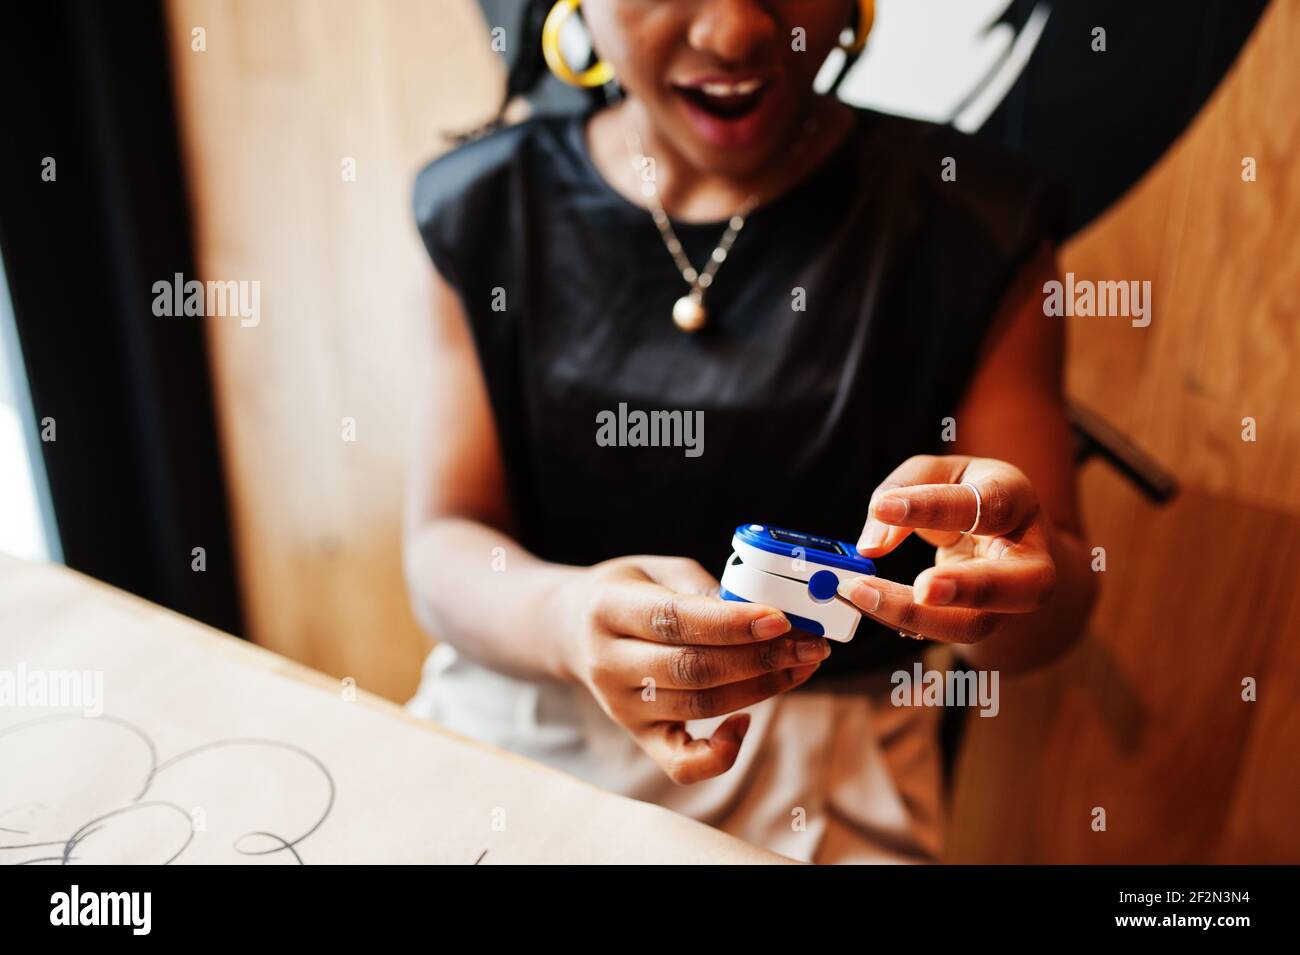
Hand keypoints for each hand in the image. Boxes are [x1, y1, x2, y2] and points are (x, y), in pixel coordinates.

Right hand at [558, 555, 828, 783]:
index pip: (674, 619)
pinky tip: (747, 722)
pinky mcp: (639, 735)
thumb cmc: (631, 591)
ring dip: (760, 689)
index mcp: (608, 609)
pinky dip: (721, 753)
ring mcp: (622, 706)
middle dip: (760, 658)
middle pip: (693, 669)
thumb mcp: (658, 570)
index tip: (780, 619)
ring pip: (699, 707)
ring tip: (800, 666)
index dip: (731, 622)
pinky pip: (682, 764)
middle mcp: (609, 663)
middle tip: (810, 645)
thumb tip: (765, 613)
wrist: (574, 629)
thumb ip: (703, 589)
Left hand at [840, 455, 1057, 644]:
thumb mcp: (937, 473)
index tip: (883, 508)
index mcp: (1018, 499)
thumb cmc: (965, 494)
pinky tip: (868, 603)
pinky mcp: (984, 623)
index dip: (935, 507)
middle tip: (922, 589)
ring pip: (976, 622)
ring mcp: (1011, 600)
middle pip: (1020, 583)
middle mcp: (1030, 555)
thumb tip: (871, 545)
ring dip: (917, 616)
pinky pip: (946, 631)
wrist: (1001, 534)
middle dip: (969, 587)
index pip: (988, 505)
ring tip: (863, 595)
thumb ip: (903, 491)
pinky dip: (902, 620)